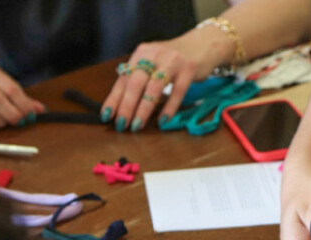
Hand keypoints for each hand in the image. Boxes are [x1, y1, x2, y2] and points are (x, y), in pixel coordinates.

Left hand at [100, 33, 217, 132]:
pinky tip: (163, 121)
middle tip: (121, 124)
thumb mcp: (154, 62)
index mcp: (141, 53)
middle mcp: (154, 55)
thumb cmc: (174, 59)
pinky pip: (177, 91)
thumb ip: (140, 78)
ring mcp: (172, 61)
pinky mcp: (188, 69)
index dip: (114, 98)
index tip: (107, 116)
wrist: (203, 43)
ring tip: (137, 125)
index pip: (123, 78)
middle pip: (136, 82)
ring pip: (154, 87)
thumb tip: (122, 104)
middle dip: (126, 106)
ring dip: (144, 109)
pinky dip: (169, 107)